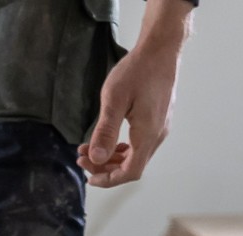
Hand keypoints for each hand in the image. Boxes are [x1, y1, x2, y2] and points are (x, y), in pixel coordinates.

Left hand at [78, 0, 193, 188]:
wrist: (160, 50)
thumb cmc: (138, 70)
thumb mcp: (114, 100)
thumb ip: (105, 131)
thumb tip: (96, 159)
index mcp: (147, 135)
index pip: (130, 172)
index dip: (109, 179)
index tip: (89, 177)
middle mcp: (157, 136)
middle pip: (132, 166)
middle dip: (105, 167)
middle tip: (82, 158)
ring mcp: (160, 128)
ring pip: (136, 155)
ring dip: (113, 157)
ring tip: (90, 149)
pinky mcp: (158, 120)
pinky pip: (140, 143)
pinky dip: (123, 148)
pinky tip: (109, 140)